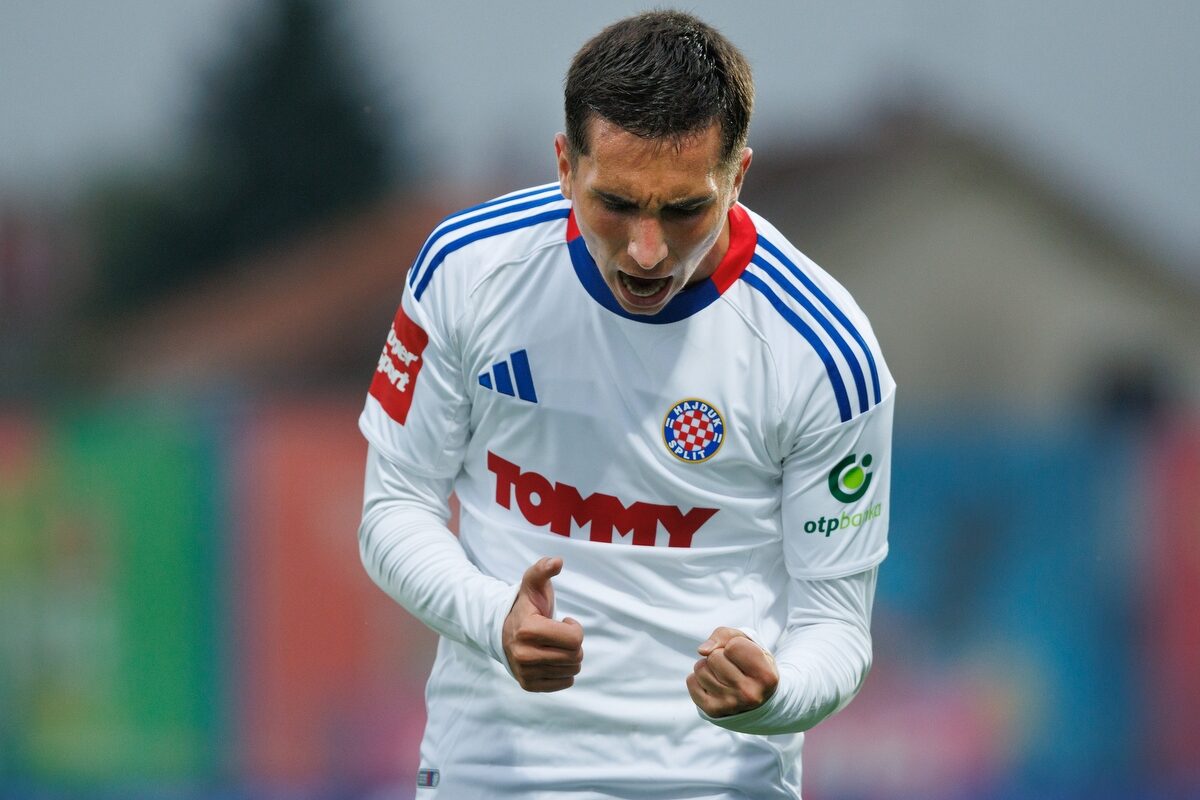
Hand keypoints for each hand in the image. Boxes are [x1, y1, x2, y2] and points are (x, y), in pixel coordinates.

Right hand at [502, 557, 583, 691]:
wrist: (504, 631)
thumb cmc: (526, 606)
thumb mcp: (533, 584)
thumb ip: (543, 569)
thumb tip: (557, 561)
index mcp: (528, 630)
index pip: (575, 639)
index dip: (574, 628)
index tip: (563, 622)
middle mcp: (524, 655)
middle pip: (576, 656)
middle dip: (573, 643)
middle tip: (559, 635)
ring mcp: (526, 673)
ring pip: (572, 670)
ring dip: (569, 657)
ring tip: (554, 646)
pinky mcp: (529, 685)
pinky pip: (565, 683)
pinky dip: (564, 671)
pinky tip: (551, 658)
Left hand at [686, 627, 778, 716]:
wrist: (754, 698)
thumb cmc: (748, 662)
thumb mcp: (746, 642)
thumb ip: (724, 635)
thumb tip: (702, 650)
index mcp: (766, 676)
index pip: (734, 646)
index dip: (735, 645)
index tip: (743, 656)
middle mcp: (750, 694)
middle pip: (714, 657)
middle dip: (719, 655)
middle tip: (731, 666)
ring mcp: (731, 705)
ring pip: (700, 668)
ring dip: (708, 667)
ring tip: (722, 675)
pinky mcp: (713, 711)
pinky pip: (691, 681)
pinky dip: (698, 678)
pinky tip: (713, 685)